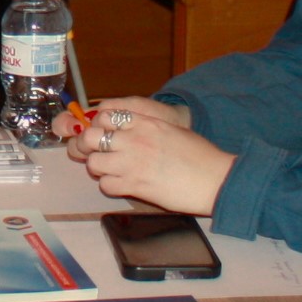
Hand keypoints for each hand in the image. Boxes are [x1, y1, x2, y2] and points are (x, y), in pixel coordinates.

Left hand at [64, 98, 230, 217]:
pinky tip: (122, 184)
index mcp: (144, 122)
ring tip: (111, 171)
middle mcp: (134, 139)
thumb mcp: (170, 130)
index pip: (104, 115)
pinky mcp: (134, 186)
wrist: (214, 179)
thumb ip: (145, 128)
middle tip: (94, 153)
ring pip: (93, 163)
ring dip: (99, 168)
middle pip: (90, 137)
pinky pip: (106, 185)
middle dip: (87, 146)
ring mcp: (132, 163)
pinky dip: (110, 186)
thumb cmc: (199, 155)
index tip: (101, 133)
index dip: (97, 125)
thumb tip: (126, 132)